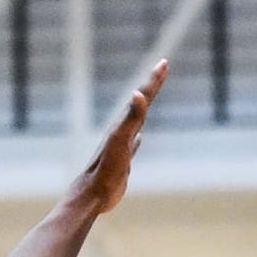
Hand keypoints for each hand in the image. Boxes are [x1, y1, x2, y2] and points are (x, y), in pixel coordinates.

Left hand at [70, 59, 167, 213]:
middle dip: (151, 86)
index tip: (163, 63)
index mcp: (123, 124)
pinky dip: (138, 138)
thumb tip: (138, 93)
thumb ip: (130, 117)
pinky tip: (139, 137)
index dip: (153, 80)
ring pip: (136, 121)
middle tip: (162, 68)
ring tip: (149, 98)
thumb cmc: (106, 168)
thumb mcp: (120, 140)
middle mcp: (122, 131)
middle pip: (140, 104)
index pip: (142, 97)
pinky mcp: (122, 161)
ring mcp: (122, 146)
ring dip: (144, 108)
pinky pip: (133, 144)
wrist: (93, 193)